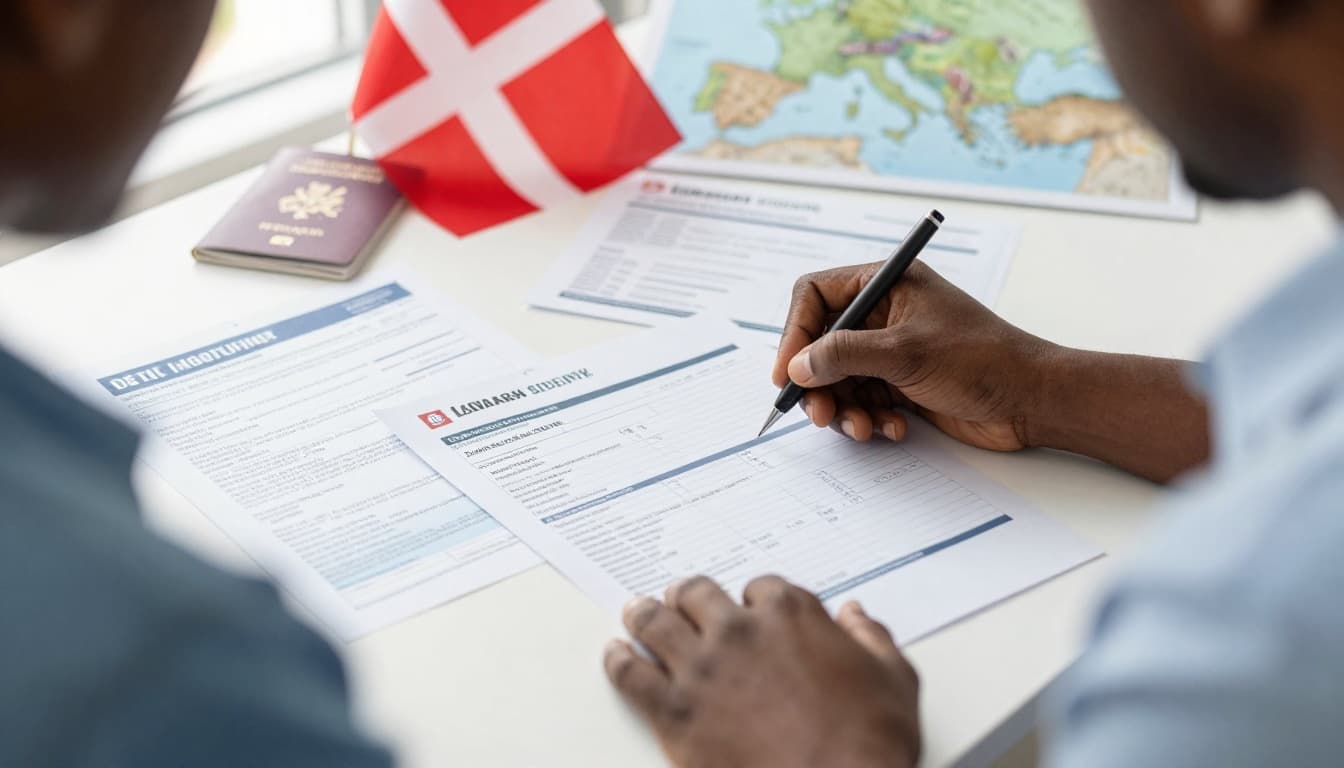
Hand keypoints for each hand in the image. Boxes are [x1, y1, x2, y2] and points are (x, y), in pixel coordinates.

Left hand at [603, 576, 919, 767]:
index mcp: (790, 615)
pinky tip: (616, 656)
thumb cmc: (869, 743)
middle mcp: (738, 631)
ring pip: (655, 622)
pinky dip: (619, 661)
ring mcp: (701, 669)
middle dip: (690, 597)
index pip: (761, 588)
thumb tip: (857, 616)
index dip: (754, 600)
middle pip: (697, 594)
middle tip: (680, 600)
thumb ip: (872, 638)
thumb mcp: (895, 679)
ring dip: (645, 615)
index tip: (751, 609)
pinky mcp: (674, 711)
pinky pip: (630, 674)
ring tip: (637, 614)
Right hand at [773, 260, 1053, 451]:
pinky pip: (863, 401)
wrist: (1032, 401)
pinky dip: (869, 419)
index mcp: (886, 284)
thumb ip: (844, 355)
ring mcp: (891, 351)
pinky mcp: (901, 385)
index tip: (787, 372)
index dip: (795, 333)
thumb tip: (798, 366)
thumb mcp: (905, 352)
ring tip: (863, 427)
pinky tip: (894, 429)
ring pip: (838, 380)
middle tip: (818, 413)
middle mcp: (883, 315)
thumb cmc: (982, 360)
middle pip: (821, 344)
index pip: (816, 296)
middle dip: (817, 383)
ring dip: (843, 408)